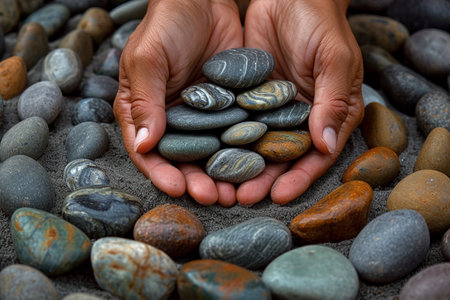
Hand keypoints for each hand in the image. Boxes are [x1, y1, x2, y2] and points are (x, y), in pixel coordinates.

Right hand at [113, 0, 242, 205]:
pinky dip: (243, 150)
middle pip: (182, 159)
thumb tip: (145, 146)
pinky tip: (255, 163)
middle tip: (214, 197)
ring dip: (221, 173)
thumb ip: (146, 102)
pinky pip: (235, 133)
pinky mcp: (229, 107)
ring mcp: (202, 116)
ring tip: (236, 192)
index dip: (161, 173)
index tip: (177, 188)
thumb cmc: (166, 24)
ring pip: (211, 153)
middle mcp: (173, 120)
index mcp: (144, 112)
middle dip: (196, 180)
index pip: (148, 151)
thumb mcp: (148, 59)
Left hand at [236, 0, 363, 204]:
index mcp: (329, 113)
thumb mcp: (334, 59)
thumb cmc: (320, 23)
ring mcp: (271, 109)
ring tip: (222, 186)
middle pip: (282, 157)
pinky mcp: (248, 97)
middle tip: (242, 198)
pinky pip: (236, 122)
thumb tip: (325, 145)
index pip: (317, 154)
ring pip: (256, 145)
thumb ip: (332, 102)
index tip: (279, 195)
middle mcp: (300, 117)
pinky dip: (225, 139)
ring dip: (241, 166)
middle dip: (264, 179)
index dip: (299, 177)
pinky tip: (209, 154)